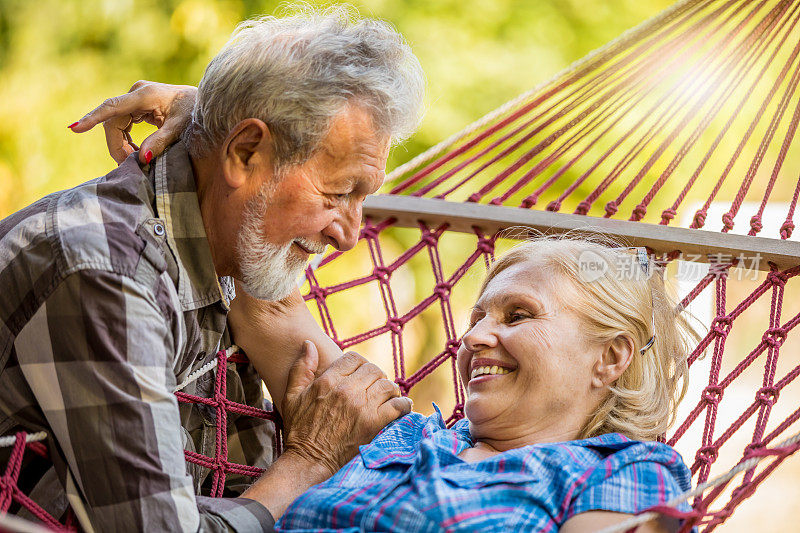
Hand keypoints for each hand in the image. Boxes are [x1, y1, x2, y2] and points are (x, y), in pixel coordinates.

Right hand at [69, 81, 196, 164]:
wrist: (203, 101)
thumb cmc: (195, 112)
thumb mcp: (180, 128)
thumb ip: (161, 141)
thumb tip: (141, 158)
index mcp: (145, 95)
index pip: (112, 107)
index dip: (92, 118)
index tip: (75, 128)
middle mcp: (136, 93)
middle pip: (112, 122)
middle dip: (117, 145)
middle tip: (128, 166)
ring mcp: (135, 98)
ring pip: (116, 124)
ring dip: (121, 144)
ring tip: (133, 160)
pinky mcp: (137, 104)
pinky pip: (123, 124)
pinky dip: (126, 140)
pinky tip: (135, 152)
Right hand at [281, 341, 411, 476]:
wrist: (309, 462)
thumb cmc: (299, 430)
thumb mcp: (291, 396)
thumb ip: (301, 368)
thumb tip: (309, 344)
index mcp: (328, 381)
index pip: (354, 358)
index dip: (359, 364)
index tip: (360, 375)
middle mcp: (347, 390)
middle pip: (373, 370)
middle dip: (376, 376)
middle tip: (374, 387)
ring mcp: (362, 407)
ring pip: (388, 385)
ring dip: (390, 390)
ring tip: (387, 397)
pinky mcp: (374, 424)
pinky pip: (398, 406)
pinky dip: (403, 405)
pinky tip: (402, 407)